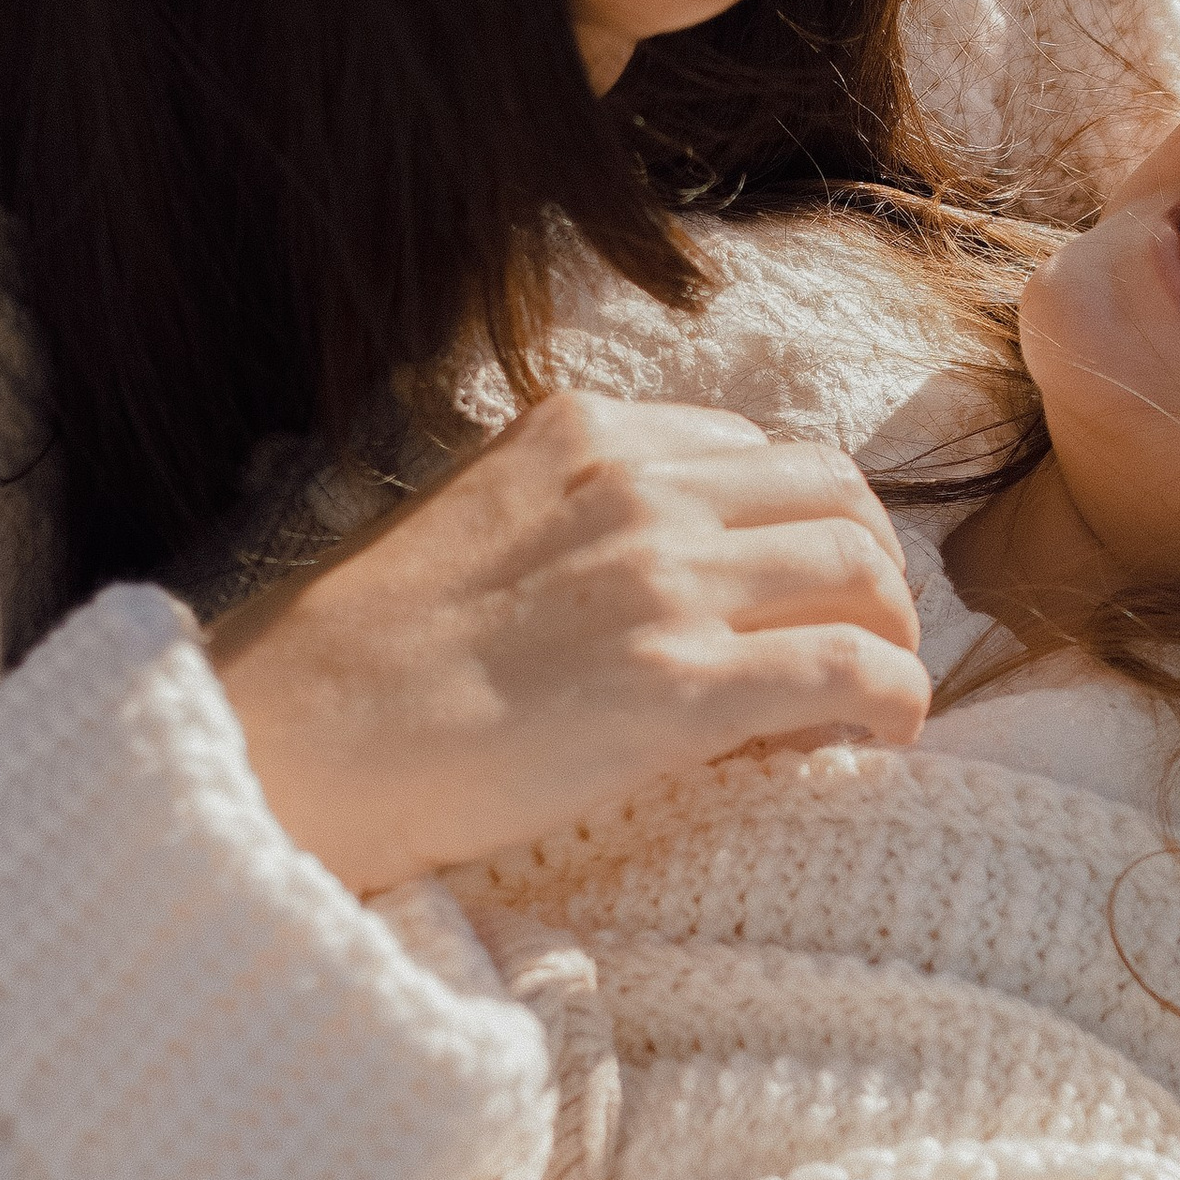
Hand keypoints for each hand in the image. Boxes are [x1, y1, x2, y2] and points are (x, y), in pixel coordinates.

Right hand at [205, 393, 927, 891]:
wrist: (283, 746)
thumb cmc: (350, 664)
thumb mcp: (467, 530)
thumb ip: (567, 521)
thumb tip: (659, 576)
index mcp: (579, 434)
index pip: (751, 451)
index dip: (793, 525)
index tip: (791, 591)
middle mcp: (635, 486)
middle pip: (836, 493)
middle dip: (872, 564)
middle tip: (866, 636)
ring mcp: (662, 581)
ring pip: (865, 569)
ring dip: (896, 631)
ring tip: (878, 694)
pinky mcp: (681, 686)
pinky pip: (854, 668)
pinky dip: (896, 698)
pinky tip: (884, 736)